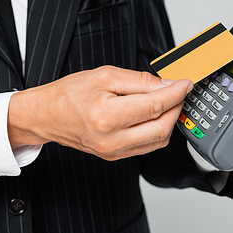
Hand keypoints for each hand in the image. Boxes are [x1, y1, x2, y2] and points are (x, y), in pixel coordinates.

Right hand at [8, 66, 192, 160]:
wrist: (47, 115)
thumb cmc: (70, 94)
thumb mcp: (105, 76)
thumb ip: (139, 81)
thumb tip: (167, 85)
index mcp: (107, 116)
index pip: (155, 106)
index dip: (175, 93)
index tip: (185, 83)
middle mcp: (112, 139)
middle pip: (161, 127)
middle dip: (176, 107)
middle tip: (179, 91)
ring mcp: (114, 151)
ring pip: (158, 140)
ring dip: (169, 120)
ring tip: (168, 102)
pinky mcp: (115, 156)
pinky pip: (147, 147)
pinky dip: (158, 131)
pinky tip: (155, 116)